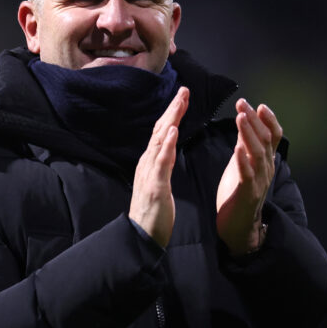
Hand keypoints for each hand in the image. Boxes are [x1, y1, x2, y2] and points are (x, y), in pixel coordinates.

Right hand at [129, 87, 188, 246]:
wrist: (142, 237)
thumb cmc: (153, 213)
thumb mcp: (159, 182)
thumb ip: (162, 164)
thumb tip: (167, 147)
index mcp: (150, 163)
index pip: (161, 132)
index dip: (172, 114)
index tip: (183, 97)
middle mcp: (147, 163)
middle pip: (159, 130)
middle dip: (172, 109)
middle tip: (184, 90)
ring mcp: (149, 174)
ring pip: (159, 141)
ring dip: (170, 120)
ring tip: (180, 102)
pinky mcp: (155, 186)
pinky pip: (161, 163)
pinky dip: (166, 145)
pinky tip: (172, 131)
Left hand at [216, 98, 282, 255]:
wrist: (238, 226)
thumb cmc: (238, 193)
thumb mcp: (241, 162)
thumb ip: (245, 142)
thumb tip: (245, 118)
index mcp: (265, 161)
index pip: (273, 135)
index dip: (268, 119)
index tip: (257, 104)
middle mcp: (266, 169)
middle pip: (266, 140)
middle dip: (255, 120)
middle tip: (243, 104)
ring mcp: (259, 181)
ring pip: (258, 154)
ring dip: (249, 134)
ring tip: (241, 118)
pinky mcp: (248, 193)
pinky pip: (247, 175)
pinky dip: (243, 161)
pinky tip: (237, 148)